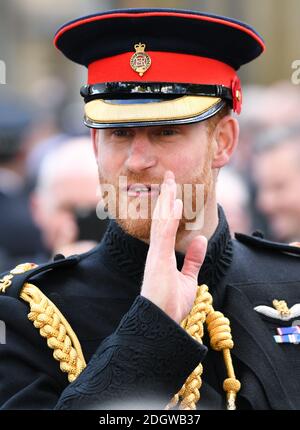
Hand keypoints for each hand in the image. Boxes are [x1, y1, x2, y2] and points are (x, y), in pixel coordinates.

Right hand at [140, 170, 207, 323]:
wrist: (160, 324)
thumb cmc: (170, 305)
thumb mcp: (188, 279)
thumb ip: (193, 259)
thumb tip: (199, 239)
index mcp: (161, 255)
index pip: (166, 224)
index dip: (170, 205)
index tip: (174, 188)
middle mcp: (156, 251)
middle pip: (162, 218)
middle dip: (167, 195)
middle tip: (170, 175)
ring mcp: (155, 255)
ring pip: (161, 220)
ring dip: (167, 199)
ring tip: (171, 180)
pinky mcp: (157, 260)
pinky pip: (164, 233)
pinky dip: (168, 216)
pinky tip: (173, 201)